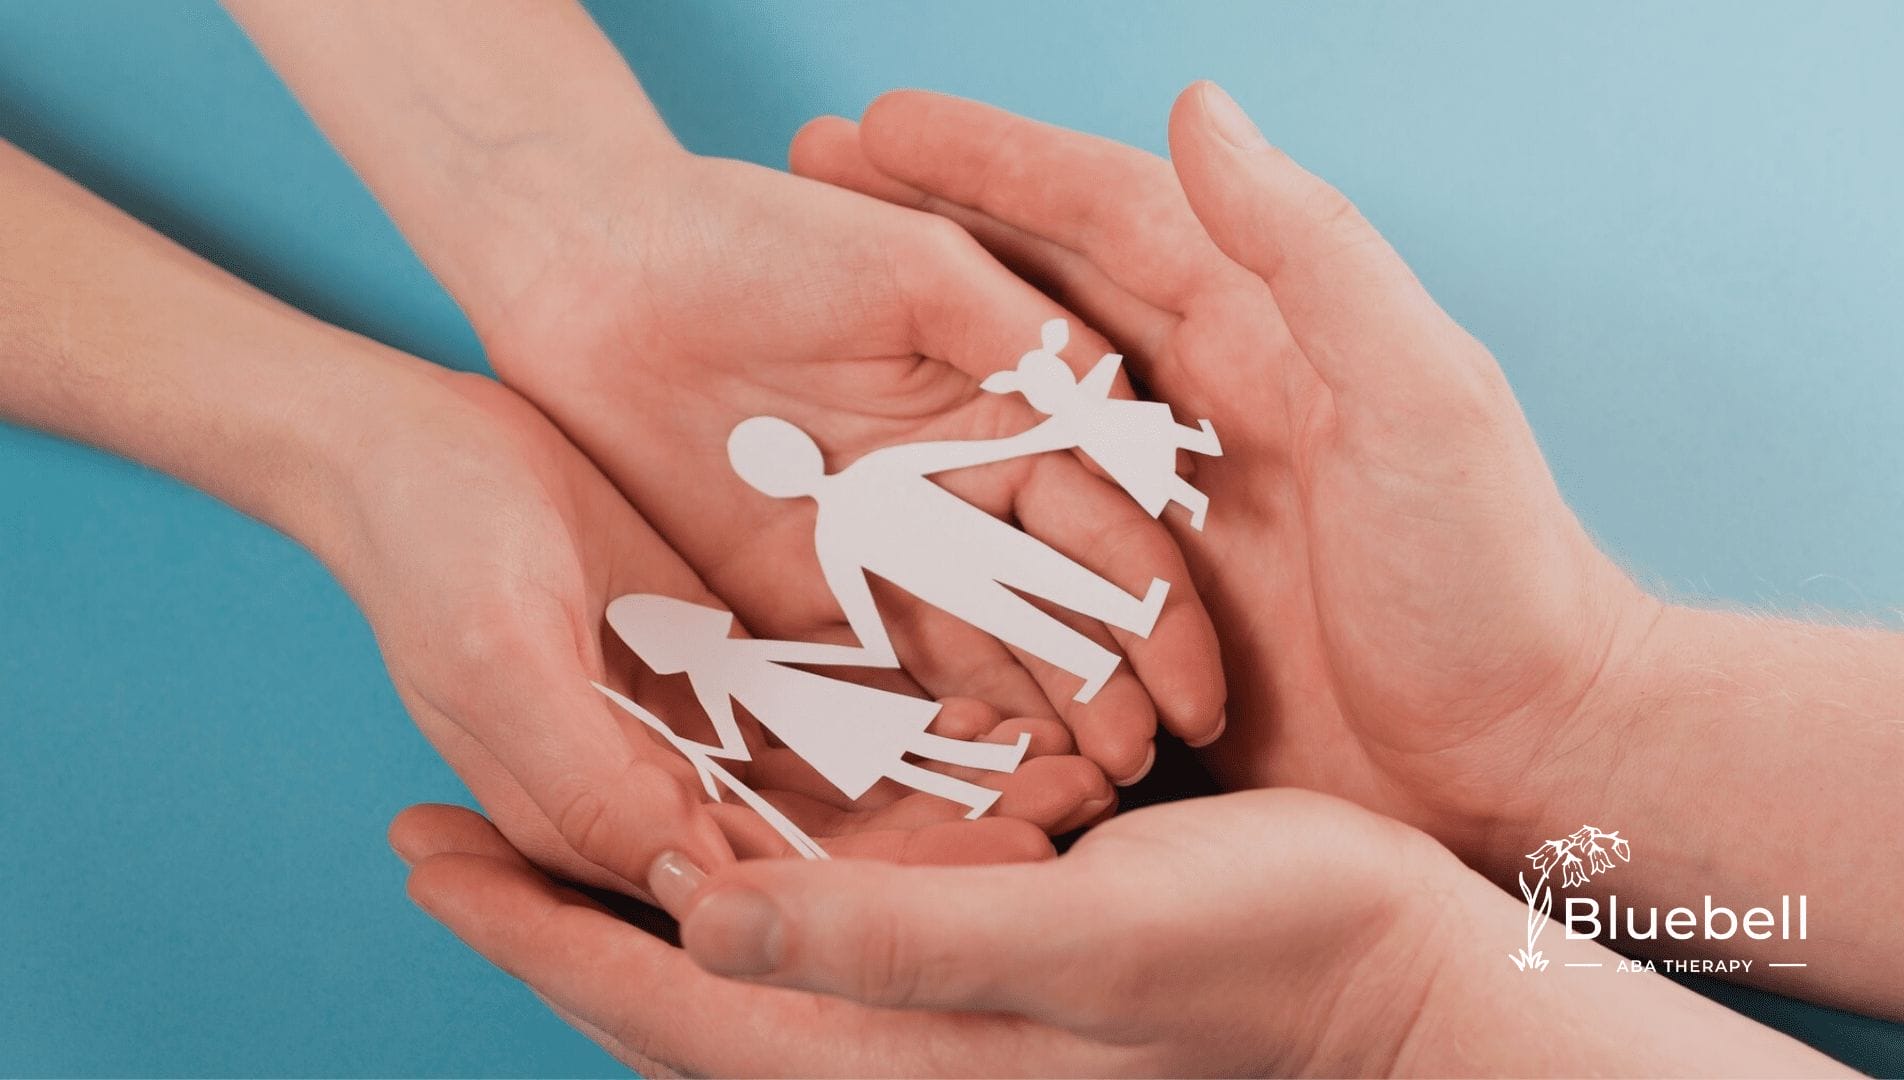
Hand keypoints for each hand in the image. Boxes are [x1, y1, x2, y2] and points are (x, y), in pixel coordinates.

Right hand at [328, 361, 1108, 887]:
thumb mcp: (495, 661)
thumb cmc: (429, 551)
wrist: (403, 446)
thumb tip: (696, 889)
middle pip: (842, 843)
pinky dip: (924, 698)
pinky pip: (846, 695)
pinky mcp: (730, 661)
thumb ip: (587, 780)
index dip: (903, 880)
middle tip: (1086, 793)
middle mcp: (673, 795)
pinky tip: (1012, 682)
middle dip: (963, 831)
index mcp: (610, 825)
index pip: (779, 889)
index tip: (1025, 850)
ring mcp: (707, 729)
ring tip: (1080, 747)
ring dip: (963, 772)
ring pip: (860, 776)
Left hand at [393, 789, 1458, 1076]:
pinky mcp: (991, 929)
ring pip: (740, 933)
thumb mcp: (1078, 947)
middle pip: (671, 971)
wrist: (1396, 984)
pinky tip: (739, 789)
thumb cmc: (1262, 963)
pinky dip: (754, 845)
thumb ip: (890, 944)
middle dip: (553, 899)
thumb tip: (696, 924)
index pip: (655, 993)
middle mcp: (893, 1022)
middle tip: (450, 815)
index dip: (529, 923)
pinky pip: (828, 900)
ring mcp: (940, 983)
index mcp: (888, 1042)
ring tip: (562, 796)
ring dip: (640, 867)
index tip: (421, 843)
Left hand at [481, 151, 1226, 784]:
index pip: (1106, 525)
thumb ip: (1025, 338)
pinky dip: (933, 730)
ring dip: (1038, 723)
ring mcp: (888, 556)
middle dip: (1112, 686)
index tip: (1197, 684)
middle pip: (1058, 607)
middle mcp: (962, 497)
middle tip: (1142, 763)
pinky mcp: (808, 601)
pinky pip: (881, 677)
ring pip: (984, 656)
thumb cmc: (757, 241)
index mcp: (1007, 415)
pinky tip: (978, 782)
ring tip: (1085, 793)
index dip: (1156, 606)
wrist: (597, 277)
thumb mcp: (913, 271)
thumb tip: (1136, 416)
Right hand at [789, 85, 1656, 864]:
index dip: (987, 163)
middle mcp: (1195, 411)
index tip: (872, 120)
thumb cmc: (1493, 579)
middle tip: (796, 191)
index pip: (1103, 219)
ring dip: (903, 366)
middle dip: (914, 236)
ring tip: (796, 336)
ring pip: (1005, 417)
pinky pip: (1018, 547)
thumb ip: (1311, 253)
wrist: (1523, 766)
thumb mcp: (1420, 395)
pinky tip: (859, 507)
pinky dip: (938, 518)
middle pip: (1028, 298)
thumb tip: (1196, 104)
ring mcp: (1161, 512)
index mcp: (1257, 338)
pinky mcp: (1142, 611)